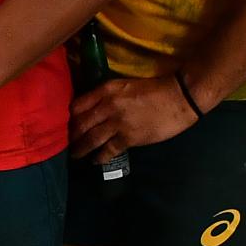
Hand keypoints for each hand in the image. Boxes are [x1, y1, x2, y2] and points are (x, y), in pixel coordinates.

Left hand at [71, 77, 197, 160]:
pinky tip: (95, 160)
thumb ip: (107, 95)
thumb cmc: (154, 89)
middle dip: (72, 135)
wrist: (179, 97)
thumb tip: (92, 108)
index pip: (78, 104)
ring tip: (74, 154)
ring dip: (80, 148)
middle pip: (81, 123)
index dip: (69, 116)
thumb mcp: (125, 85)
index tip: (66, 123)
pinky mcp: (129, 138)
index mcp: (106, 90)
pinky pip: (108, 150)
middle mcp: (108, 106)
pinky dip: (99, 157)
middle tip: (66, 142)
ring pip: (91, 138)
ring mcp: (117, 123)